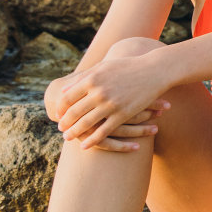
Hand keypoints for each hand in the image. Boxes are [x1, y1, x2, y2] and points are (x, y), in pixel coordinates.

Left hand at [52, 52, 173, 150]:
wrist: (154, 70)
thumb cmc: (127, 66)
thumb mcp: (103, 67)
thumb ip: (83, 78)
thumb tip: (64, 90)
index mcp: (92, 79)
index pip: (67, 98)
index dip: (60, 109)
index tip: (58, 115)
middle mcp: (98, 92)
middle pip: (74, 112)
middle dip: (65, 123)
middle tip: (60, 129)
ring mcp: (110, 104)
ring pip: (86, 124)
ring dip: (74, 133)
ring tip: (68, 138)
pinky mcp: (122, 114)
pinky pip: (103, 131)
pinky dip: (92, 140)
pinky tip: (85, 145)